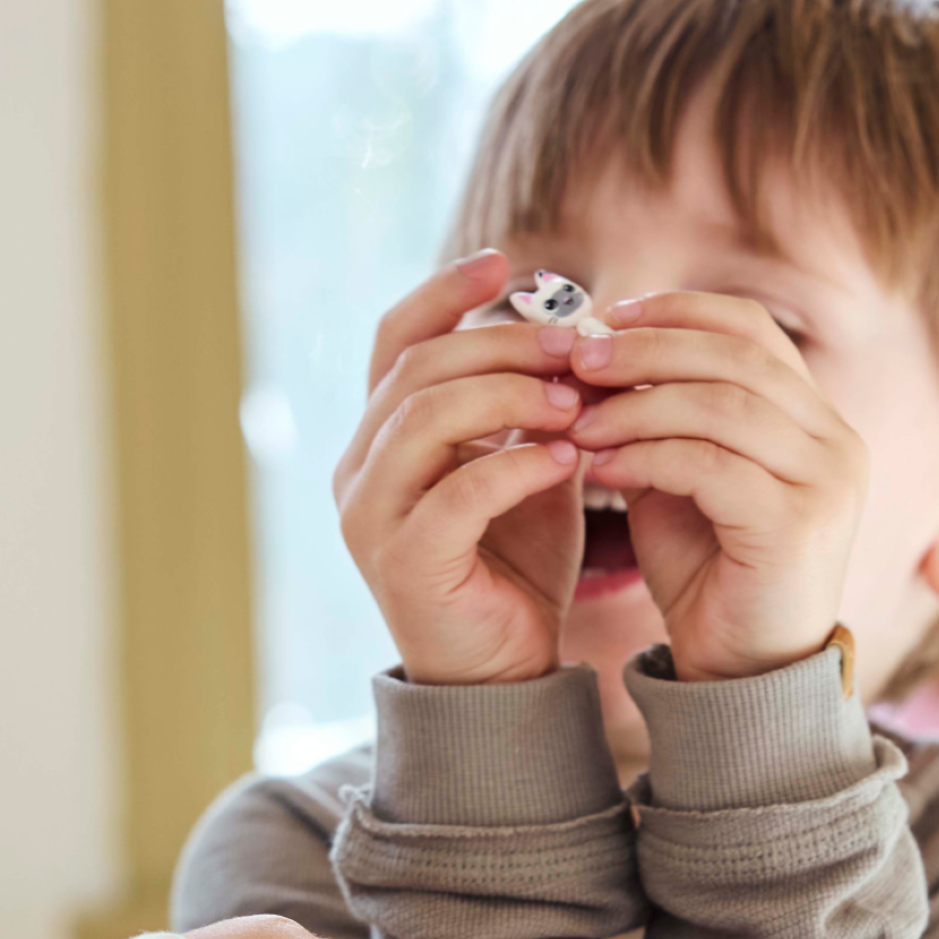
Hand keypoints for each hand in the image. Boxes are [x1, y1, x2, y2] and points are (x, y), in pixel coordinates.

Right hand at [335, 250, 590, 685]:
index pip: (395, 340)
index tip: (508, 263)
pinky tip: (569, 457)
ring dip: (509, 397)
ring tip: (578, 400)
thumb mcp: (532, 466)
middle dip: (503, 345)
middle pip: (418, 369)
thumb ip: (536, 405)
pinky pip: (455, 492)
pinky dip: (515, 465)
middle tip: (578, 344)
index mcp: (383, 436)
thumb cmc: (516, 566)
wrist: (507, 674)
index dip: (444, 293)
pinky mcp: (404, 563)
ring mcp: (372, 516)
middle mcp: (361, 468)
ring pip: (426, 418)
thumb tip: (577, 327)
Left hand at [564, 292, 866, 681]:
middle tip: (576, 360)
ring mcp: (826, 483)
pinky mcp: (795, 526)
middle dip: (647, 349)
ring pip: (722, 404)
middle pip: (737, 355)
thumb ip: (659, 419)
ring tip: (576, 419)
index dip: (677, 312)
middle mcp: (836, 443)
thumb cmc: (708, 576)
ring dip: (637, 404)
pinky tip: (599, 470)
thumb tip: (593, 353)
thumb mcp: (680, 480)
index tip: (604, 320)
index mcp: (816, 420)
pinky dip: (646, 456)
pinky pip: (709, 464)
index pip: (752, 328)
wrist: (740, 677)